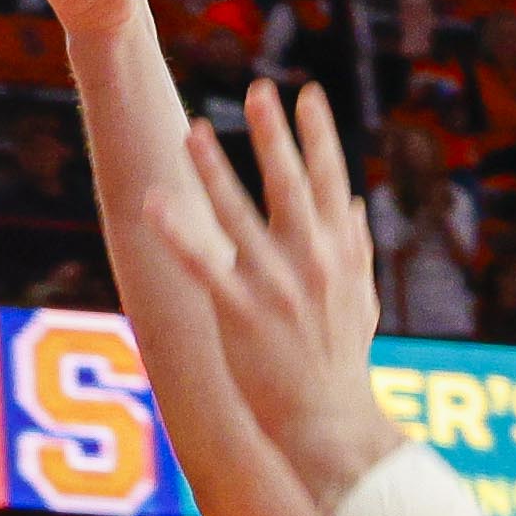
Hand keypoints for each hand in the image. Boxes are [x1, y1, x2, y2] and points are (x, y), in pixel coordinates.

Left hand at [155, 78, 396, 502]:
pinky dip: (178, 234)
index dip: (319, 136)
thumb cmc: (341, 365)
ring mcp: (276, 288)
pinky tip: (155, 203)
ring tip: (194, 131)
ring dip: (215, 171)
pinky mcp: (242, 316)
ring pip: (241, 216)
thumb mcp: (361, 300)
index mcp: (340, 256)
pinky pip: (204, 266)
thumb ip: (356, 248)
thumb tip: (355, 204)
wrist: (331, 426)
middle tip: (259, 90)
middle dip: (275, 135)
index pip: (332, 182)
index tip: (306, 94)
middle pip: (292, 186)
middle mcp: (312, 264)